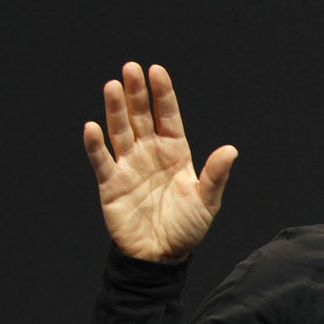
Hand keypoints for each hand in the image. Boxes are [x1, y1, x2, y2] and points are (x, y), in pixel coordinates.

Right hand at [82, 62, 237, 262]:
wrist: (160, 256)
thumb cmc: (187, 228)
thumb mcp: (207, 201)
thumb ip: (216, 175)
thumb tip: (231, 150)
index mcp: (175, 152)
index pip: (167, 116)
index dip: (162, 94)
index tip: (157, 71)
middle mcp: (150, 153)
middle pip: (141, 116)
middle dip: (136, 93)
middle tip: (131, 67)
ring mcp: (129, 166)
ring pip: (120, 131)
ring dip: (115, 110)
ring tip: (112, 86)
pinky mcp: (110, 184)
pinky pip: (101, 160)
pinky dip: (95, 145)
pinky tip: (91, 127)